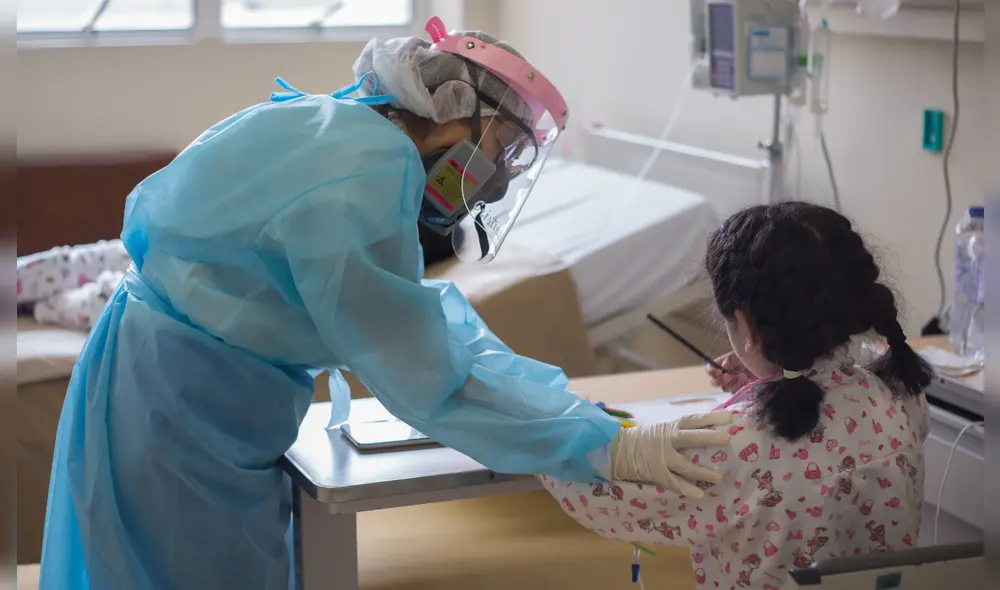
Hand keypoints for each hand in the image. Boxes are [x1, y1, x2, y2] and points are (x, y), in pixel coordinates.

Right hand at [608, 412, 732, 498]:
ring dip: (703, 472)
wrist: (618, 450)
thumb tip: (708, 432)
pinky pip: (674, 483)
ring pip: (685, 465)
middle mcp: (667, 441)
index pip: (693, 420)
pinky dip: (686, 489)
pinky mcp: (657, 473)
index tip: (728, 417)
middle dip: (708, 437)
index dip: (710, 418)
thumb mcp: (662, 430)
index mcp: (670, 427)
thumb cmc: (644, 439)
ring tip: (719, 477)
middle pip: (690, 438)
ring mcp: (662, 458)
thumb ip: (681, 432)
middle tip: (727, 438)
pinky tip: (699, 494)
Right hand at [707, 352, 755, 392]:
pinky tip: (746, 381)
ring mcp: (731, 383)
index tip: (719, 371)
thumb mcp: (738, 355)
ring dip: (732, 383)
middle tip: (729, 377)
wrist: (764, 366)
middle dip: (719, 380)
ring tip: (743, 376)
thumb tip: (723, 367)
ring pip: (724, 388)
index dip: (711, 371)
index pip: (710, 368)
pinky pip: (734, 392)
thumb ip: (728, 359)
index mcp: (722, 364)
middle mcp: (724, 375)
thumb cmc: (750, 358)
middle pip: (713, 382)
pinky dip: (739, 387)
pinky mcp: (739, 389)